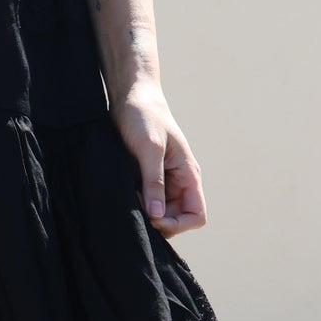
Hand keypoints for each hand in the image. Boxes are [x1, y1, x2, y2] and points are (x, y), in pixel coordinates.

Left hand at [112, 82, 207, 238]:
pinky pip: (146, 202)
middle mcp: (178, 182)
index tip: (155, 217)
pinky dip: (137, 205)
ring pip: (159, 213)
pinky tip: (124, 195)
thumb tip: (157, 215)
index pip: (197, 216)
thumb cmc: (144, 116)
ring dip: (145, 213)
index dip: (179, 224)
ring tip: (129, 198)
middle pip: (176, 219)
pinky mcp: (145, 178)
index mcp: (188, 175)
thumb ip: (154, 182)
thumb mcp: (150, 149)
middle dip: (158, 221)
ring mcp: (162, 181)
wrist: (129, 96)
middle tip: (136, 207)